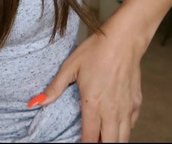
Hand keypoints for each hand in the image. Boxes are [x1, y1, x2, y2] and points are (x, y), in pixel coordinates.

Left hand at [28, 29, 142, 142]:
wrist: (123, 39)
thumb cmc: (96, 50)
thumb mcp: (70, 66)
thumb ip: (54, 88)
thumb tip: (34, 103)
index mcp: (94, 104)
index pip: (89, 139)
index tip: (77, 143)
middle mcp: (112, 111)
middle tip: (89, 140)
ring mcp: (127, 109)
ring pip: (123, 139)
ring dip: (112, 141)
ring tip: (101, 136)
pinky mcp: (137, 103)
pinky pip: (131, 126)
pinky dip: (123, 129)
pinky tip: (114, 122)